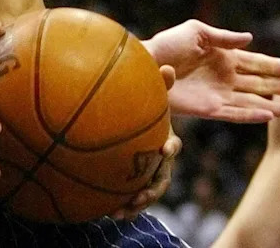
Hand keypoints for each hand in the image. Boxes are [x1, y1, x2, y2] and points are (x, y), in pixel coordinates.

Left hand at [113, 70, 180, 219]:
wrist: (117, 117)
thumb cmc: (136, 103)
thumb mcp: (145, 94)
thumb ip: (157, 84)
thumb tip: (168, 67)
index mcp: (162, 137)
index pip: (172, 144)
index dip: (170, 146)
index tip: (164, 147)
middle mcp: (156, 158)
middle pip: (161, 177)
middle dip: (152, 188)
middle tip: (141, 195)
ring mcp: (144, 170)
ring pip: (146, 191)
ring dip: (137, 203)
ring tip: (122, 211)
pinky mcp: (129, 179)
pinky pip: (128, 196)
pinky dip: (122, 206)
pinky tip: (108, 213)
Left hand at [144, 20, 279, 122]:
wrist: (146, 65)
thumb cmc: (167, 45)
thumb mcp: (195, 32)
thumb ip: (223, 37)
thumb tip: (249, 38)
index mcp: (222, 56)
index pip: (254, 62)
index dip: (273, 65)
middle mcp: (223, 76)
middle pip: (259, 83)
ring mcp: (217, 94)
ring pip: (252, 101)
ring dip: (273, 105)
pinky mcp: (208, 109)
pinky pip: (235, 113)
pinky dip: (252, 115)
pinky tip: (269, 115)